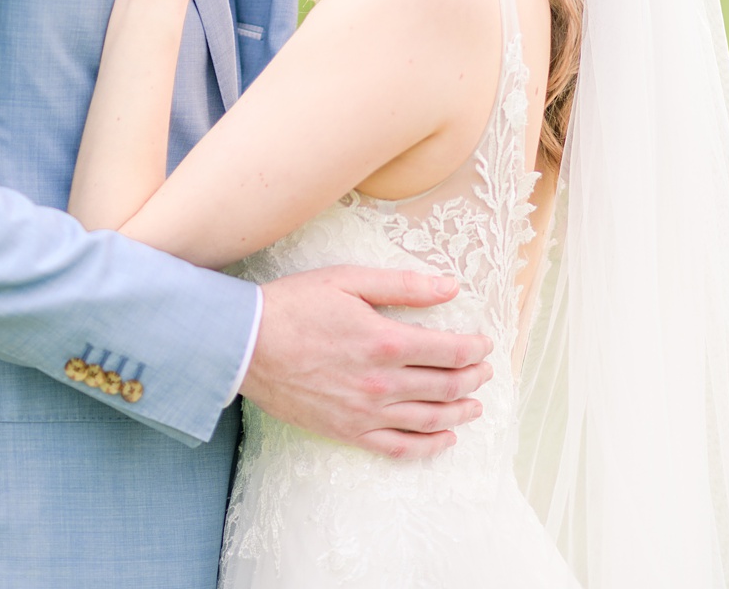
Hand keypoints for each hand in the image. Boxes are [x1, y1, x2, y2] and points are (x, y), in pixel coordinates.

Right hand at [241, 266, 493, 459]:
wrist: (244, 344)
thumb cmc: (292, 305)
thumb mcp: (346, 280)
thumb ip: (402, 285)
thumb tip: (450, 287)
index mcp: (386, 341)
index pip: (450, 350)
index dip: (474, 347)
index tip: (483, 343)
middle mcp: (383, 382)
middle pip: (446, 385)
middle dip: (473, 377)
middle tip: (484, 369)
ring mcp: (367, 411)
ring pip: (431, 418)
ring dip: (461, 411)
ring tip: (474, 403)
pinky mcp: (349, 430)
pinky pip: (400, 447)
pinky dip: (430, 446)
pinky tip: (446, 438)